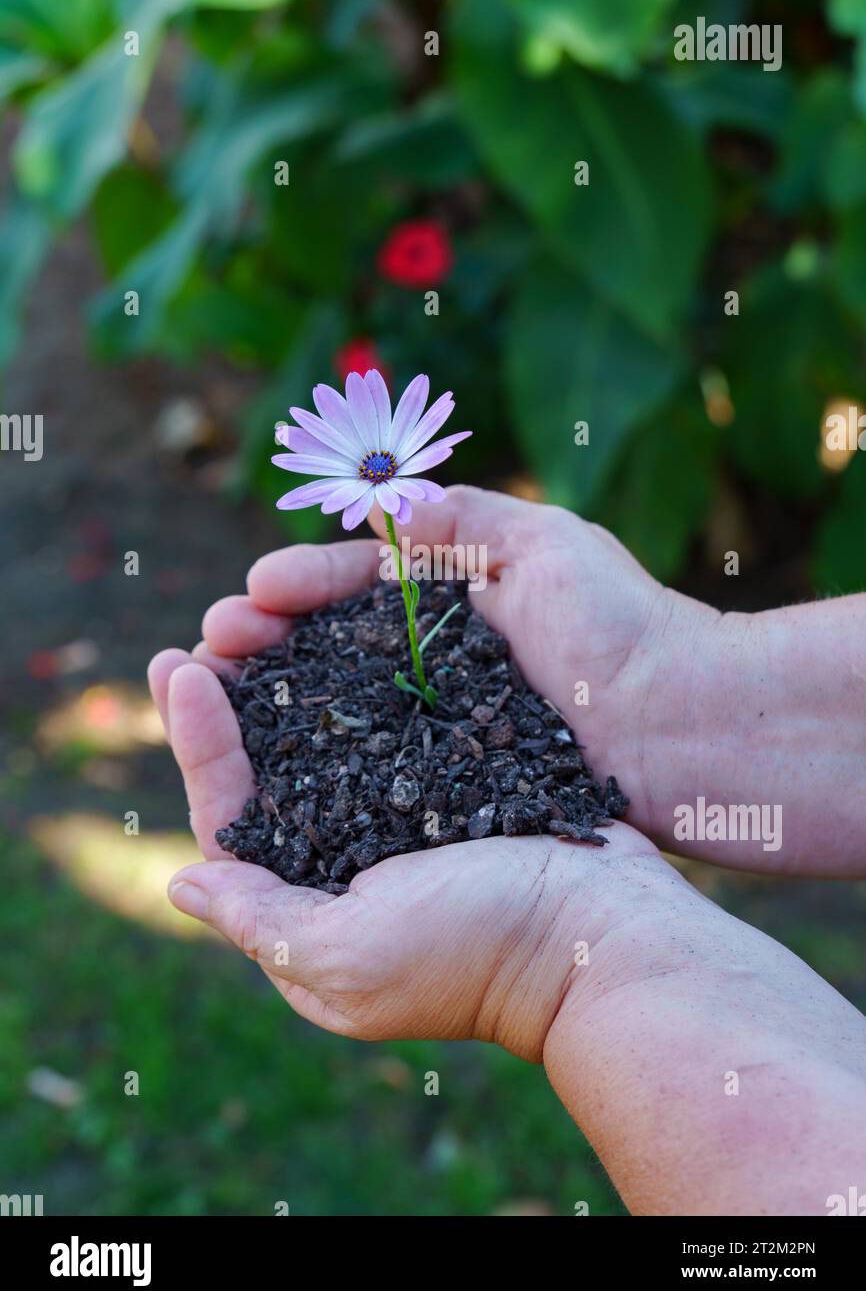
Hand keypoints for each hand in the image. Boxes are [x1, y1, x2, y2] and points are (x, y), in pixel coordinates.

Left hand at [148, 594, 660, 1059]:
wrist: (605, 931)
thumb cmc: (474, 948)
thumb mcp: (348, 955)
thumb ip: (258, 919)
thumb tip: (179, 883)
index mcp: (311, 910)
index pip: (233, 818)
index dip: (198, 743)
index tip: (179, 664)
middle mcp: (350, 864)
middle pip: (274, 772)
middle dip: (236, 699)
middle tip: (212, 627)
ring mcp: (405, 823)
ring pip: (331, 739)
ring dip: (293, 677)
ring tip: (263, 613)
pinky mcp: (456, 787)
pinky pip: (396, 726)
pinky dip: (366, 681)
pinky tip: (345, 631)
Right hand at [193, 483, 715, 849]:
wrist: (686, 729)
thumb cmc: (622, 627)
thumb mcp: (546, 543)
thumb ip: (464, 517)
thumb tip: (388, 507)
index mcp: (456, 597)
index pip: (358, 582)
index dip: (302, 583)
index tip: (254, 591)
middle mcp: (440, 659)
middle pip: (332, 644)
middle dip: (268, 638)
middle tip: (212, 643)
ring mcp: (443, 724)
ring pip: (340, 704)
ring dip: (277, 695)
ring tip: (215, 690)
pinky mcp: (453, 783)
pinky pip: (372, 764)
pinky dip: (318, 758)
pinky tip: (273, 759)